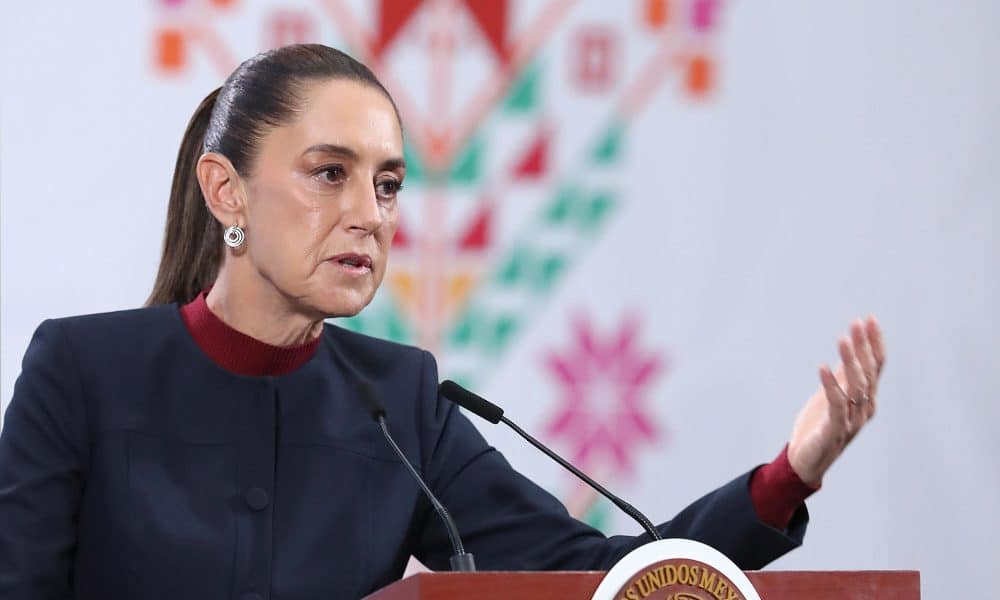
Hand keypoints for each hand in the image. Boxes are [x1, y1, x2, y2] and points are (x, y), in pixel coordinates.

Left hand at [787, 316, 885, 485]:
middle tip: (856, 323)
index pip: (875, 366)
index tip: (869, 319)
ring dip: (849, 361)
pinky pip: (836, 405)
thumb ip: (843, 376)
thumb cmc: (820, 426)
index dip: (874, 343)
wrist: (805, 460)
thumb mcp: (832, 394)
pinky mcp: (835, 430)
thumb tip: (850, 349)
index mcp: (866, 398)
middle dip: (863, 347)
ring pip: (856, 387)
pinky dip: (831, 385)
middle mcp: (865, 408)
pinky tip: (822, 367)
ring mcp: (852, 421)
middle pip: (868, 373)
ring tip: (842, 339)